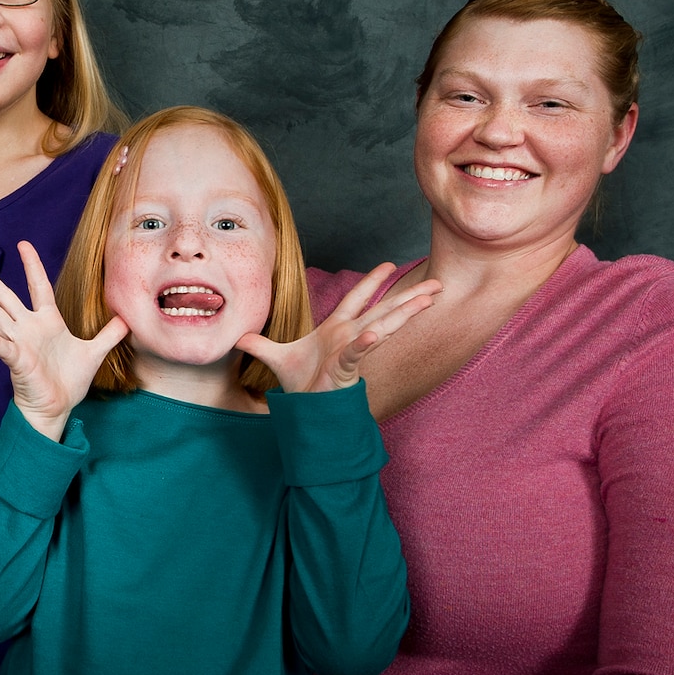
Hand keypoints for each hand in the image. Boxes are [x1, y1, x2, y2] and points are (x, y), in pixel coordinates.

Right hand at [0, 242, 127, 439]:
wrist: (57, 408)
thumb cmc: (68, 381)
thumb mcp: (94, 353)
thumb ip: (109, 334)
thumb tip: (126, 319)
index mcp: (47, 321)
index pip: (38, 287)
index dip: (32, 266)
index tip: (23, 244)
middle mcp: (28, 329)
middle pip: (5, 297)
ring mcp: (20, 344)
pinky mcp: (18, 363)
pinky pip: (4, 349)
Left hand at [237, 263, 439, 393]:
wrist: (303, 409)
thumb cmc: (300, 385)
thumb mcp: (275, 357)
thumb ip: (259, 343)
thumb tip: (237, 336)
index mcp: (337, 329)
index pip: (357, 298)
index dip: (372, 282)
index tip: (389, 265)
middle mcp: (349, 337)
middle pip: (384, 309)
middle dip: (409, 296)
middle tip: (436, 284)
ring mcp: (350, 351)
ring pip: (382, 326)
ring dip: (403, 313)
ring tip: (426, 300)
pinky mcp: (345, 369)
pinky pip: (356, 352)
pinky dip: (364, 343)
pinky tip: (374, 334)